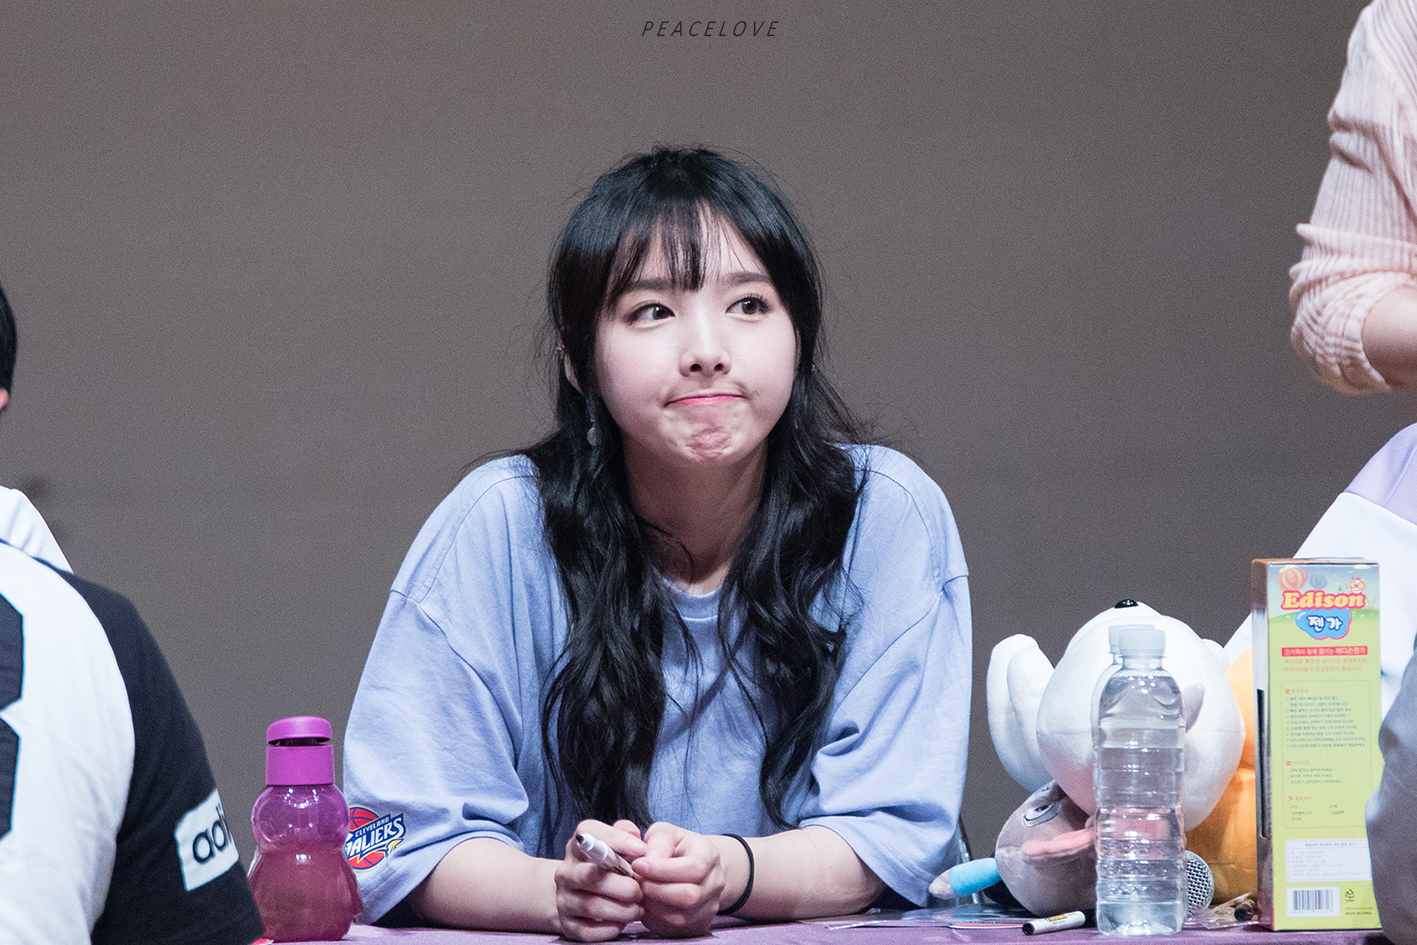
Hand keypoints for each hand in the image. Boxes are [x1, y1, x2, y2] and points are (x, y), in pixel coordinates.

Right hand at [555, 819, 646, 941]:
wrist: (578, 894)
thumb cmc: (607, 865)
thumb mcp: (616, 843)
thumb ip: (626, 832)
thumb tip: (634, 835)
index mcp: (578, 845)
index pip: (589, 833)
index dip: (617, 839)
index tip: (641, 849)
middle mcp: (566, 871)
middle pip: (591, 876)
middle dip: (623, 886)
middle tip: (641, 890)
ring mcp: (564, 898)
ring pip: (592, 906)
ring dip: (621, 910)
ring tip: (638, 908)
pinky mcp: (567, 924)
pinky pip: (587, 930)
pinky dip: (609, 928)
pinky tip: (622, 923)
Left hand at [632, 822, 725, 937]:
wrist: (696, 867)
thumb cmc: (677, 847)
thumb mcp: (667, 833)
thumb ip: (658, 841)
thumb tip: (648, 860)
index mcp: (710, 856)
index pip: (693, 868)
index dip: (663, 869)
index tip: (637, 865)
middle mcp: (715, 884)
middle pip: (689, 897)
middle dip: (656, 890)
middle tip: (636, 880)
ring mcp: (709, 908)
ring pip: (680, 918)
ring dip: (653, 906)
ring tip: (639, 892)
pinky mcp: (697, 926)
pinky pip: (674, 930)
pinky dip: (654, 919)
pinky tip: (646, 904)